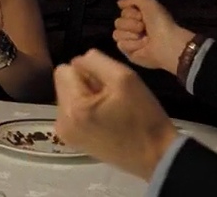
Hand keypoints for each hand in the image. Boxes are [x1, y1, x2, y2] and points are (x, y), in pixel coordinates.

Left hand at [53, 50, 178, 179]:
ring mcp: (65, 133)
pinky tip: (105, 117)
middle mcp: (61, 121)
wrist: (155, 156)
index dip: (88, 71)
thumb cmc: (143, 116)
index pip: (64, 70)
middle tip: (111, 97)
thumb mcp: (124, 78)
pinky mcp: (72, 140)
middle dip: (85, 84)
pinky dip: (86, 109)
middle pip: (63, 83)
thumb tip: (77, 60)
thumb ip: (95, 61)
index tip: (107, 84)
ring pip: (68, 96)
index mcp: (72, 107)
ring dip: (86, 96)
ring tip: (109, 108)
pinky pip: (71, 111)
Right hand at [113, 0, 194, 73]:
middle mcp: (133, 28)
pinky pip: (121, 45)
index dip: (131, 13)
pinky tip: (143, 45)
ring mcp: (131, 41)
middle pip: (118, 22)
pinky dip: (133, 44)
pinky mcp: (129, 53)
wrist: (166, 42)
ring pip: (116, 34)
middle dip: (131, 24)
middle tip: (143, 27)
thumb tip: (119, 3)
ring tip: (145, 38)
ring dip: (131, 34)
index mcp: (139, 17)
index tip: (141, 16)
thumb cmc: (160, 23)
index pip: (123, 12)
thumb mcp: (149, 3)